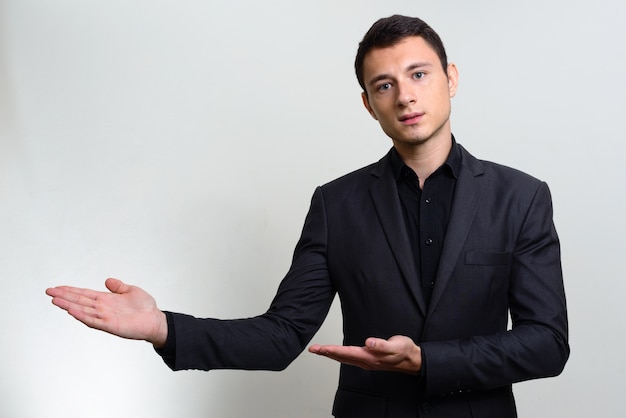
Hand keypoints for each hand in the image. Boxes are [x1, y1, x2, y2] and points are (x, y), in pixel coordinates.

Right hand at [46, 278, 167, 346]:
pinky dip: (82, 316)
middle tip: (48, 292)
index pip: (84, 294)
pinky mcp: (110, 325)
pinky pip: (93, 320)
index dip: (71, 290)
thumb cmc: (145, 307)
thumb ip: (118, 286)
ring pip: (82, 310)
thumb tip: (108, 280)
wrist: (155, 320)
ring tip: (55, 300)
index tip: (57, 288)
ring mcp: (105, 316)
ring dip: (68, 305)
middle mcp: (103, 308)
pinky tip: (71, 311)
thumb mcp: (131, 290)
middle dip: (64, 296)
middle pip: (79, 301)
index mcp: (106, 299)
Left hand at [308, 335, 421, 374]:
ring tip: (320, 350)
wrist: (412, 360)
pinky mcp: (368, 360)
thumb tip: (369, 343)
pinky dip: (340, 355)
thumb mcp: (396, 345)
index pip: (347, 353)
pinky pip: (349, 358)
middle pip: (342, 357)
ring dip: (331, 354)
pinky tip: (336, 353)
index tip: (320, 348)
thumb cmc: (404, 351)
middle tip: (313, 349)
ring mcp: (366, 362)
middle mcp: (366, 361)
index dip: (332, 350)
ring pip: (344, 359)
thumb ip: (382, 345)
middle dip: (326, 353)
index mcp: (370, 357)